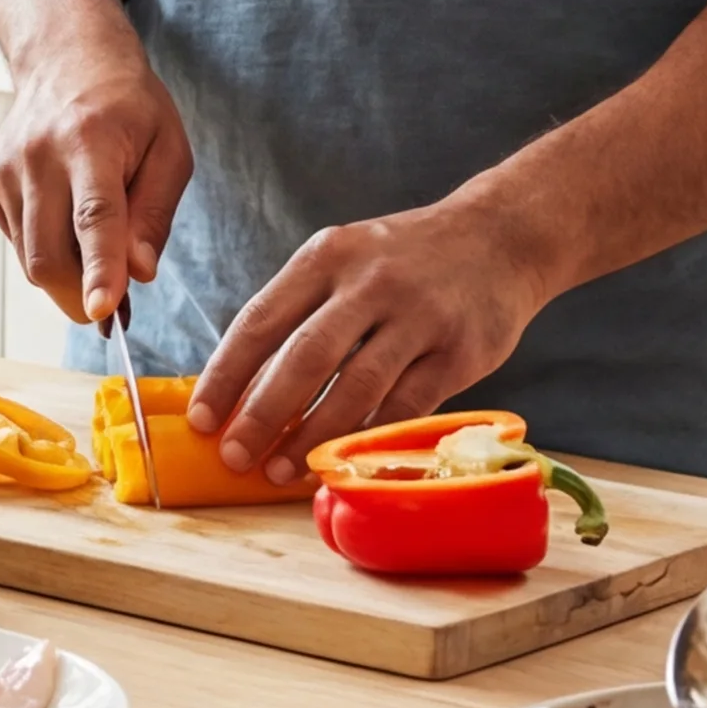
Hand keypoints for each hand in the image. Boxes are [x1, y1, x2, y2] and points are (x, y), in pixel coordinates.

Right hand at [0, 43, 192, 327]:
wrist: (66, 59)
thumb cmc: (128, 107)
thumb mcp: (168, 150)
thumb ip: (156, 213)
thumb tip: (140, 272)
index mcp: (91, 141)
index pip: (95, 216)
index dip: (99, 268)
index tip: (102, 310)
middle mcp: (39, 155)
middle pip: (49, 253)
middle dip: (79, 295)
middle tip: (113, 305)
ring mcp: (6, 170)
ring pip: (30, 259)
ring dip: (66, 276)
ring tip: (96, 256)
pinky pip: (19, 243)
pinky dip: (47, 251)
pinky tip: (67, 219)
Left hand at [195, 201, 561, 481]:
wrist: (504, 236)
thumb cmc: (406, 259)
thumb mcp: (346, 258)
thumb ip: (301, 310)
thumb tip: (242, 386)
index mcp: (328, 256)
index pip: (261, 319)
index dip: (227, 374)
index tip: (202, 418)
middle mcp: (371, 282)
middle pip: (304, 357)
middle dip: (262, 414)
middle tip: (234, 457)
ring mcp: (420, 316)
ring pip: (356, 387)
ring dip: (313, 436)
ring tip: (281, 471)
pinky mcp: (460, 351)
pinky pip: (407, 405)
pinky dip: (370, 437)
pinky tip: (342, 460)